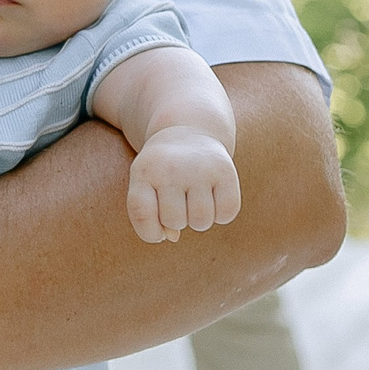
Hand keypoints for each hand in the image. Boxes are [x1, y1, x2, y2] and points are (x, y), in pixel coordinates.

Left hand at [126, 127, 241, 243]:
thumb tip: (172, 236)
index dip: (149, 232)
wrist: (188, 132)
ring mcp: (199, 168)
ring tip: (195, 200)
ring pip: (201, 222)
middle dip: (177, 220)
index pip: (142, 214)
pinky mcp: (225, 171)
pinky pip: (226, 213)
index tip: (157, 229)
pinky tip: (214, 198)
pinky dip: (221, 214)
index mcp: (143, 171)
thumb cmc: (162, 171)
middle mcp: (170, 168)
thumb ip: (150, 217)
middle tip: (179, 201)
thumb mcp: (147, 187)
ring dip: (199, 220)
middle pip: (174, 221)